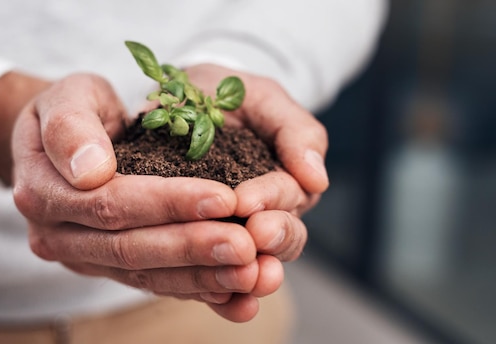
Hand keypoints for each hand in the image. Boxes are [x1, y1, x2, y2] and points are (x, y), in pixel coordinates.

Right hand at [8, 73, 278, 321]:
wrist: (66, 142)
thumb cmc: (74, 111)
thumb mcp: (67, 97)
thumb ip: (70, 126)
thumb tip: (90, 172)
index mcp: (44, 193)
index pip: (111, 203)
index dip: (168, 203)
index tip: (223, 197)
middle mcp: (60, 236)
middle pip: (132, 248)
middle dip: (193, 248)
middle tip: (246, 247)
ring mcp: (86, 259)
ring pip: (148, 275)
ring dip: (203, 278)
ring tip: (251, 274)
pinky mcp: (112, 269)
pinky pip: (157, 285)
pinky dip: (199, 292)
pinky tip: (238, 298)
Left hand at [185, 64, 328, 315]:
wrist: (177, 103)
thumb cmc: (225, 95)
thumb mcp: (263, 98)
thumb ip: (295, 131)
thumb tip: (318, 180)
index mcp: (284, 179)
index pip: (288, 196)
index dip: (271, 199)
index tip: (247, 201)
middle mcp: (266, 212)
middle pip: (281, 237)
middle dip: (272, 238)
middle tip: (253, 236)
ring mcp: (236, 233)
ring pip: (255, 263)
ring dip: (253, 274)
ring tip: (244, 280)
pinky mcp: (205, 248)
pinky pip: (217, 277)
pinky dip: (224, 295)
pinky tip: (225, 305)